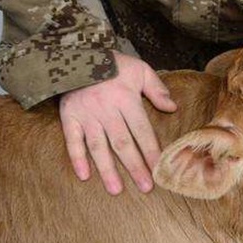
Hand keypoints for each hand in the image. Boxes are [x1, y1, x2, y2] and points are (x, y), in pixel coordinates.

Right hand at [59, 52, 176, 194]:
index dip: (151, 151)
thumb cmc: (113, 63)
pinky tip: (83, 176)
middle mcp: (106, 110)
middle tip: (145, 187)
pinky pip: (72, 140)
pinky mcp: (70, 117)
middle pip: (123, 143)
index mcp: (126, 99)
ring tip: (116, 190)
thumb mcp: (139, 69)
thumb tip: (172, 108)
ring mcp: (87, 115)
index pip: (142, 131)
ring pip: (98, 147)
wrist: (77, 52)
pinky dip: (76, 158)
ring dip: (107, 169)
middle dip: (134, 167)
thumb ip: (156, 89)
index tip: (159, 169)